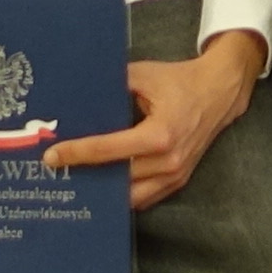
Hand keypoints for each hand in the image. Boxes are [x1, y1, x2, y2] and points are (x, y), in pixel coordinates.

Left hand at [50, 32, 265, 212]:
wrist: (219, 91)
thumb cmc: (180, 80)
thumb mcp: (144, 74)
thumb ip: (113, 85)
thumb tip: (79, 93)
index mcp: (158, 134)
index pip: (108, 150)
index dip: (77, 153)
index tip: (52, 157)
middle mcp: (167, 161)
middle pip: (116, 178)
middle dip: (87, 177)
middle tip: (57, 174)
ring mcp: (175, 175)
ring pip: (131, 196)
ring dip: (105, 192)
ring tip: (77, 184)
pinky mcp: (178, 180)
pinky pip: (146, 197)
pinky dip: (124, 195)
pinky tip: (104, 187)